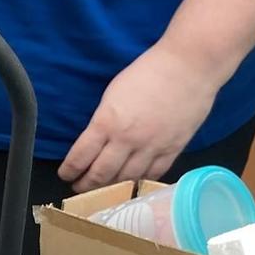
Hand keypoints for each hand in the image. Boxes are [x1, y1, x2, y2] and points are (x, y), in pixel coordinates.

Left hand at [58, 42, 223, 192]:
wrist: (189, 66)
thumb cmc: (148, 72)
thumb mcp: (112, 94)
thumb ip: (104, 121)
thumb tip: (96, 141)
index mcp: (106, 123)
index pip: (80, 157)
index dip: (69, 170)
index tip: (65, 175)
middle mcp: (127, 140)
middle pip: (101, 174)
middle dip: (86, 184)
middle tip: (79, 187)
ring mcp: (152, 147)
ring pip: (126, 179)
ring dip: (111, 187)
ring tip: (103, 188)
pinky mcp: (173, 149)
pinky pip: (153, 174)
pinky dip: (140, 181)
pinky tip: (132, 182)